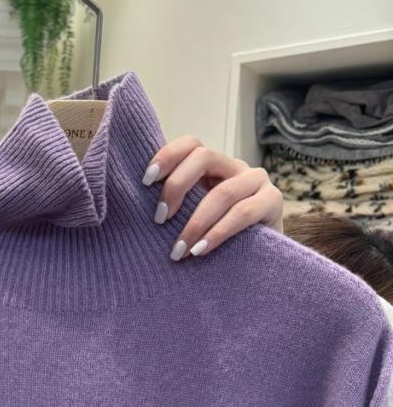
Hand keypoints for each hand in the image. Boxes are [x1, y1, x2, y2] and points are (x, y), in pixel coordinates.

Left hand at [141, 137, 283, 260]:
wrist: (259, 261)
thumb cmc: (216, 239)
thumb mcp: (191, 218)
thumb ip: (175, 206)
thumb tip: (133, 208)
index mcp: (214, 166)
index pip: (191, 145)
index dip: (167, 155)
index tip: (145, 181)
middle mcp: (236, 167)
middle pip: (204, 157)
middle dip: (177, 186)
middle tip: (158, 219)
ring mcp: (257, 182)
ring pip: (223, 191)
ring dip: (196, 222)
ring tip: (178, 249)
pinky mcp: (273, 202)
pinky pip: (242, 213)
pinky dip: (218, 233)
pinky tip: (200, 250)